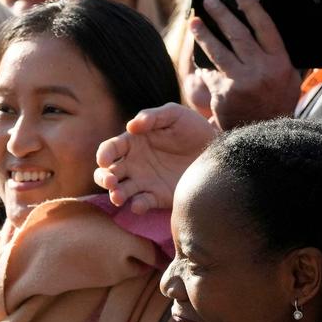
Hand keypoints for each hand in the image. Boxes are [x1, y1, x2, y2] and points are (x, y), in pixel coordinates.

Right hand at [95, 103, 217, 213]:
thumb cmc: (193, 128)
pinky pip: (141, 203)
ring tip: (118, 197)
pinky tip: (138, 205)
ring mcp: (144, 181)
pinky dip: (136, 206)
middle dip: (103, 178)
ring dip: (115, 195)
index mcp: (132, 142)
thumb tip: (130, 126)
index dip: (103, 154)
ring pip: (120, 191)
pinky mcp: (157, 196)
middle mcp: (133, 164)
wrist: (217, 150)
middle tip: (110, 182)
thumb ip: (152, 116)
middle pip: (107, 173)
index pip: (110, 149)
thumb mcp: (175, 114)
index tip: (104, 160)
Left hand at [190, 0, 300, 129]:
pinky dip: (204, 63)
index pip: (265, 26)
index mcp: (280, 62)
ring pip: (218, 50)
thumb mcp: (289, 78)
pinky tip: (198, 56)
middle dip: (221, 14)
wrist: (264, 134)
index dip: (251, 6)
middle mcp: (261, 70)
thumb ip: (281, 56)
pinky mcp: (223, 93)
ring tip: (194, 22)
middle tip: (208, 1)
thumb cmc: (276, 102)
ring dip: (204, 34)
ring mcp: (241, 82)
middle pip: (237, 34)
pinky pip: (210, 71)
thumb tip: (265, 25)